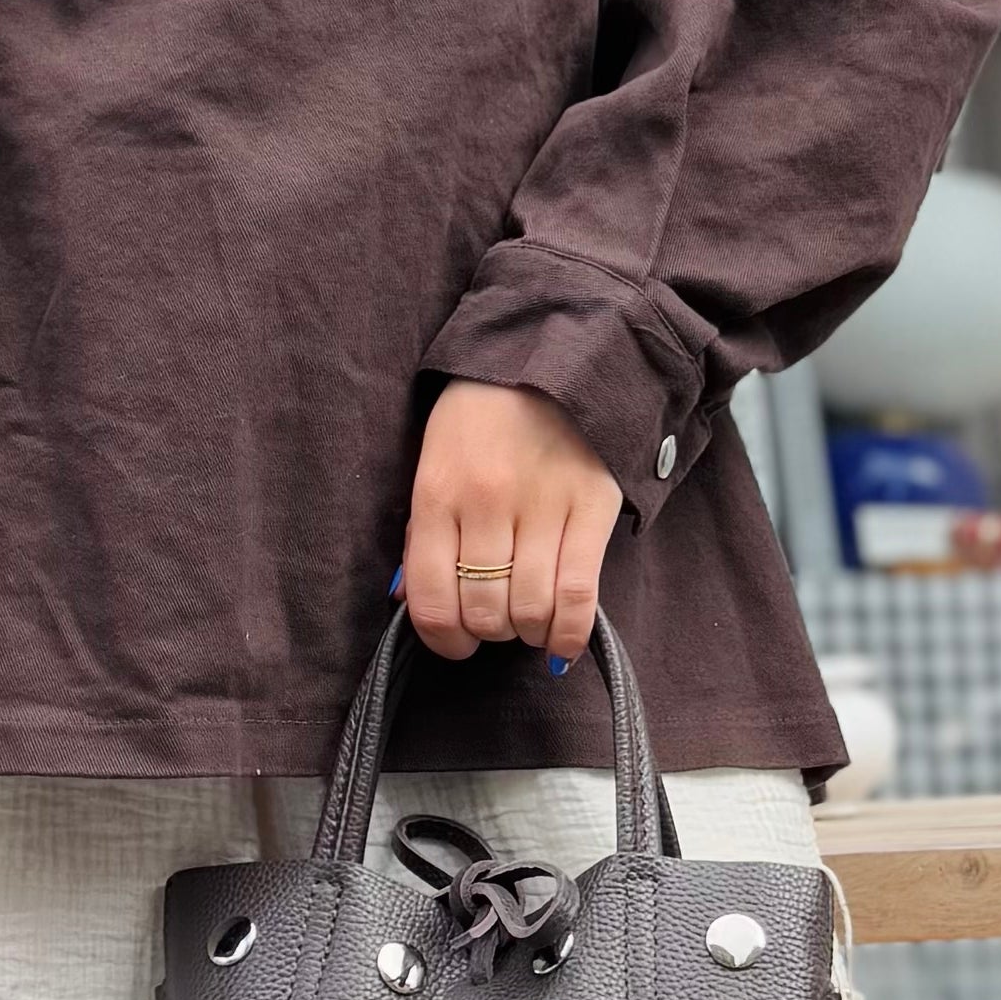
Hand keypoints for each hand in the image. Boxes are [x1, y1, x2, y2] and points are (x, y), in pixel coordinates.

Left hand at [403, 380, 620, 664]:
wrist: (550, 354)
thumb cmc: (481, 416)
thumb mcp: (434, 462)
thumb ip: (421, 531)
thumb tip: (409, 600)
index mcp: (437, 494)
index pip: (431, 599)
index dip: (442, 640)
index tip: (455, 645)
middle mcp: (486, 504)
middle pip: (483, 611)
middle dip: (488, 633)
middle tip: (495, 622)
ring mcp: (542, 507)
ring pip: (529, 609)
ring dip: (526, 632)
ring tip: (527, 621)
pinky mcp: (591, 508)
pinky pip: (578, 594)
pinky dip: (567, 633)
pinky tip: (559, 645)